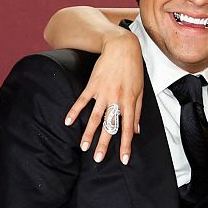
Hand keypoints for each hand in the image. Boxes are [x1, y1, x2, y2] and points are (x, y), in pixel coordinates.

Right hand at [64, 32, 142, 164]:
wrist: (122, 48)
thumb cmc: (133, 70)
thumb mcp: (140, 90)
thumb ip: (138, 111)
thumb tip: (137, 130)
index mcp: (130, 102)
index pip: (128, 128)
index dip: (126, 145)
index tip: (124, 160)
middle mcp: (117, 99)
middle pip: (110, 126)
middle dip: (104, 144)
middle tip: (98, 159)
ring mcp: (104, 93)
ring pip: (95, 117)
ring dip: (88, 133)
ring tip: (83, 147)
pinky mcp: (92, 85)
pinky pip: (82, 101)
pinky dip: (74, 111)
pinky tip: (67, 122)